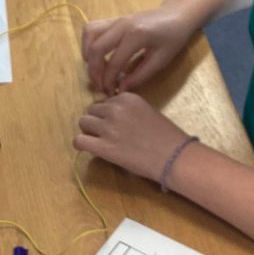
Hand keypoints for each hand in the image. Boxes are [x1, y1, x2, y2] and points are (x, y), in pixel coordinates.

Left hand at [73, 92, 188, 182]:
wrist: (174, 156)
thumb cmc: (166, 136)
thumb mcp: (146, 111)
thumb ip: (128, 109)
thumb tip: (108, 111)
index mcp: (127, 98)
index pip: (105, 102)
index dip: (108, 114)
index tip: (117, 124)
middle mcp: (115, 109)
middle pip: (91, 110)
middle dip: (97, 121)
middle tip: (109, 134)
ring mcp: (108, 127)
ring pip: (83, 123)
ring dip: (90, 131)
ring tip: (102, 142)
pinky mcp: (103, 147)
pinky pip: (79, 141)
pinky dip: (82, 144)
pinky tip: (92, 149)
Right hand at [82, 0, 196, 95]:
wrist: (176, 15)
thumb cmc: (173, 38)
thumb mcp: (160, 60)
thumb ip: (139, 76)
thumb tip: (121, 89)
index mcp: (136, 36)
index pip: (113, 62)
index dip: (108, 81)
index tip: (110, 92)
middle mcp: (122, 25)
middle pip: (96, 49)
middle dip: (94, 72)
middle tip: (100, 86)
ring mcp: (116, 20)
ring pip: (89, 34)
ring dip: (87, 54)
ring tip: (95, 70)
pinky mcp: (113, 19)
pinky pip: (92, 28)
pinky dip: (88, 42)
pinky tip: (96, 56)